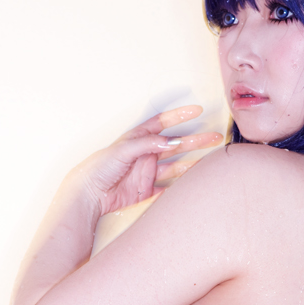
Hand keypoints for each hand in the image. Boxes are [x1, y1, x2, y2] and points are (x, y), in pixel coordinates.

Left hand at [73, 105, 223, 215]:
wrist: (89, 193)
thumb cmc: (99, 167)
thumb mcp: (122, 150)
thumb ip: (146, 145)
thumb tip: (170, 141)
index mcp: (138, 139)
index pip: (162, 123)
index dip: (179, 116)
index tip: (196, 111)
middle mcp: (145, 154)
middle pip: (175, 145)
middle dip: (195, 140)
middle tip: (214, 137)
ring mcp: (147, 172)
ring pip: (176, 165)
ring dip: (193, 162)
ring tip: (211, 159)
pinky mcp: (146, 190)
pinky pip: (168, 187)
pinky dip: (180, 185)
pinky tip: (193, 182)